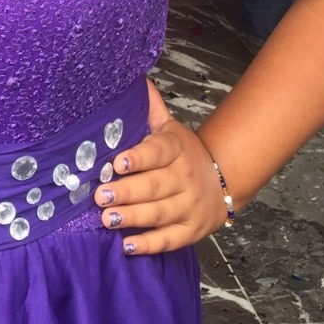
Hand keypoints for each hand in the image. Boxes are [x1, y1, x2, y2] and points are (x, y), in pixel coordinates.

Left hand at [93, 79, 230, 253]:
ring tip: (106, 219)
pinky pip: (170, 240)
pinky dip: (150, 245)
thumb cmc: (183, 153)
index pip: (158, 152)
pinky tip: (128, 246)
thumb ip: (151, 108)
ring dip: (133, 217)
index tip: (117, 162)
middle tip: (100, 196)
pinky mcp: (191, 231)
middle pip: (155, 186)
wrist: (223, 180)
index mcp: (176, 149)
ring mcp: (189, 206)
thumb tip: (134, 76)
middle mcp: (184, 177)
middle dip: (127, 192)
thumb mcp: (170, 128)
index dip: (138, 157)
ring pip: (160, 213)